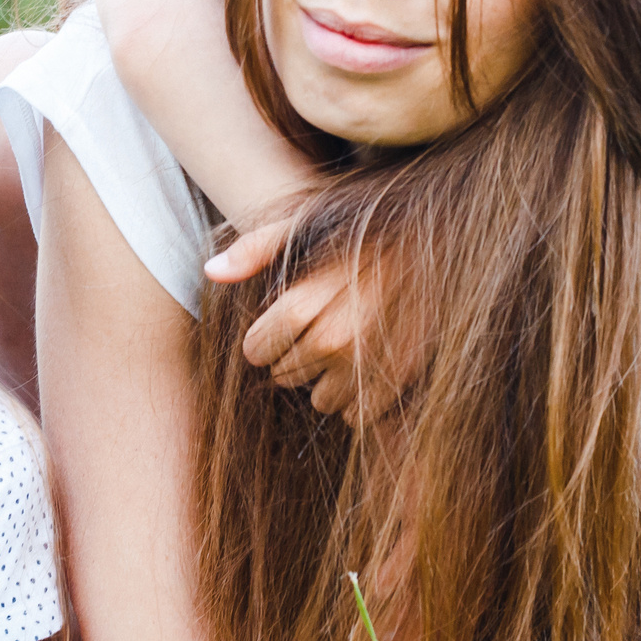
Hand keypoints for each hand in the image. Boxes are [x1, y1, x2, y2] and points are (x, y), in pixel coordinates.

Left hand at [205, 222, 401, 417]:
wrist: (428, 238)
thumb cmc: (358, 231)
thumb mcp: (300, 225)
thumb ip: (254, 249)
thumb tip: (212, 272)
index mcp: (302, 304)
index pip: (256, 351)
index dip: (263, 341)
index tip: (279, 327)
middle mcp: (333, 339)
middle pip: (286, 377)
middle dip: (292, 358)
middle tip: (315, 330)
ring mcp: (368, 363)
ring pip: (321, 401)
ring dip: (324, 381)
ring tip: (341, 347)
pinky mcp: (400, 378)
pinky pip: (358, 414)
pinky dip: (357, 398)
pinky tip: (364, 366)